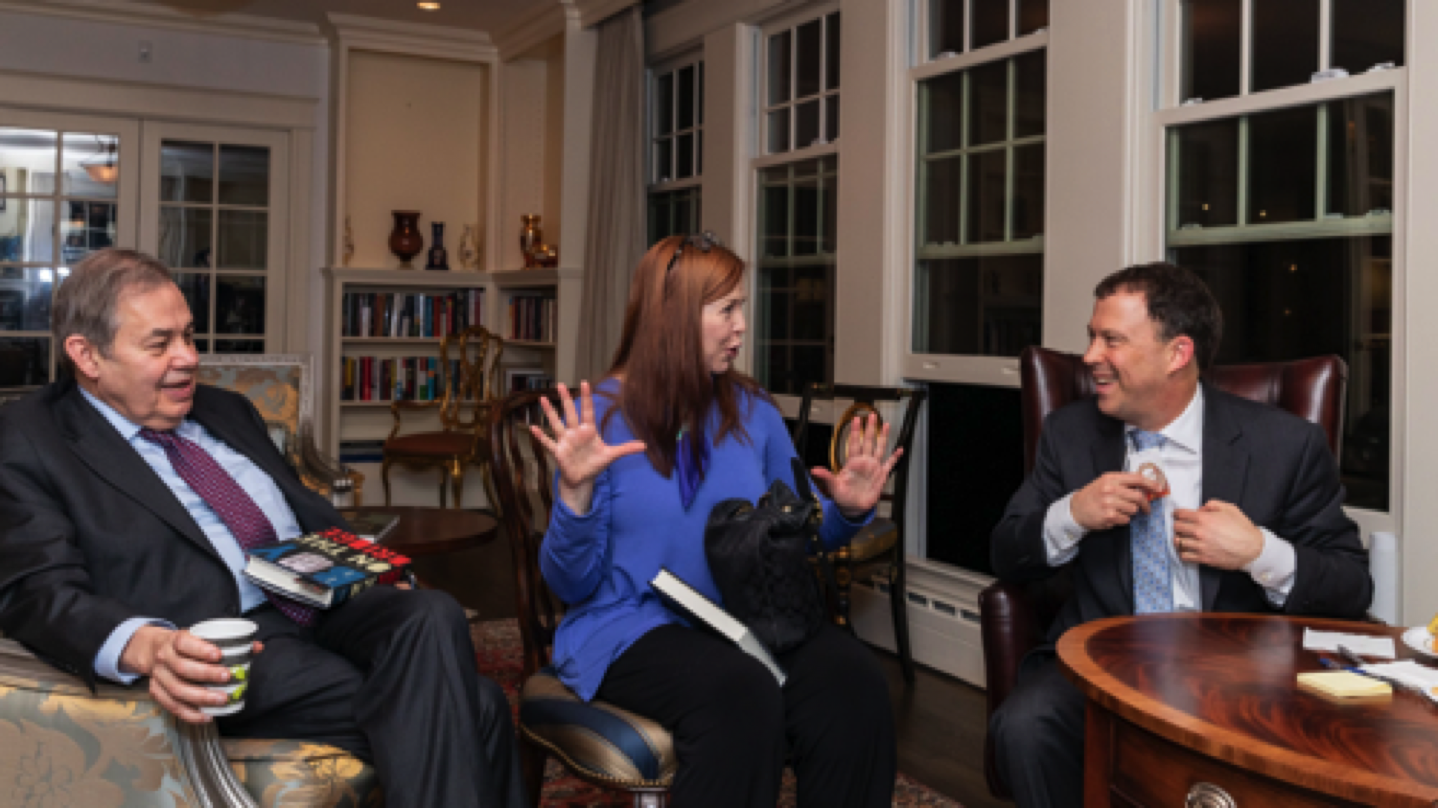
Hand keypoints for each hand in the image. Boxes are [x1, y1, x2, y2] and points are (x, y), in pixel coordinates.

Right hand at [120, 626, 262, 723]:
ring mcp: (158, 676)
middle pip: (182, 668)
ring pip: (177, 690)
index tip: (219, 655)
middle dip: (206, 674)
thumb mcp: (201, 637)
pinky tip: (207, 715)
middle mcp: (164, 658)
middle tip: (227, 677)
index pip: (184, 643)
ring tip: (222, 699)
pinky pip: (171, 706)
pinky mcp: (156, 692)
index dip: (201, 650)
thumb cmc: (186, 645)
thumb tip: (257, 647)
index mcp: (175, 640)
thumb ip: (228, 641)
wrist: (154, 650)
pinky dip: (190, 714)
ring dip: (200, 697)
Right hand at [530, 381, 645, 514]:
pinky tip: (532, 427)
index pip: (587, 411)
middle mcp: (575, 433)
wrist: (583, 479)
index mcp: (588, 431)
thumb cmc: (595, 464)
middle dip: (565, 399)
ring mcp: (565, 441)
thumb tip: (645, 446)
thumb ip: (626, 449)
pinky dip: (540, 436)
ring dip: (550, 413)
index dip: (586, 398)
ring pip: (556, 424)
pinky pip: (548, 443)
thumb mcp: (611, 455)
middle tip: (560, 384)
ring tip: (542, 399)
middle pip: (570, 413)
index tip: (584, 383)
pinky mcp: (558, 452)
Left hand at [811, 413, 902, 519]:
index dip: (855, 431)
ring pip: (879, 448)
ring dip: (882, 437)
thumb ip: (826, 477)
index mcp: (852, 463)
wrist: (853, 508)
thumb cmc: (842, 497)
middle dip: (869, 428)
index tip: (856, 419)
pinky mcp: (881, 476)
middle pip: (868, 441)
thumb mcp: (833, 486)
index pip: (854, 443)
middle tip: (871, 415)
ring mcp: (873, 467)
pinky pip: (890, 464)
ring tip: (885, 425)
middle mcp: (864, 462)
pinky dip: (895, 457)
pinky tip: (900, 449)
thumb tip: (814, 470)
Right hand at [1069, 472, 1159, 531]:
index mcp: (1111, 478)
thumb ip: (1123, 483)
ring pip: (1133, 509)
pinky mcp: (1109, 516)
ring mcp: (1109, 503)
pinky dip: (1124, 519)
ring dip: (1132, 512)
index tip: (1159, 490)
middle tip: (1146, 509)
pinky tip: (1114, 517)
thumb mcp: (1105, 482)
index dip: (1151, 484)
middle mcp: (1110, 489)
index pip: (1137, 479)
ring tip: (1121, 511)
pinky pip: (1126, 519)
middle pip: (1138, 497)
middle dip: (1145, 504)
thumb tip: (1145, 488)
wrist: (1076, 509)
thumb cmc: (1093, 495)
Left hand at [1173, 499, 1263, 569]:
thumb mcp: (1231, 508)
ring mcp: (1200, 546)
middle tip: (1180, 526)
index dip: (1177, 513)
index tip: (1177, 514)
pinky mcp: (1203, 558)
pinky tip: (1187, 549)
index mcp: (1204, 518)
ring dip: (1179, 539)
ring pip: (1178, 542)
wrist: (1253, 549)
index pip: (1180, 514)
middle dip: (1177, 525)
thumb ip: (1213, 504)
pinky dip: (1183, 552)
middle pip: (1176, 527)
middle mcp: (1199, 532)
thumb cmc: (1243, 528)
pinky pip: (1184, 556)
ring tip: (1182, 538)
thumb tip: (1201, 508)